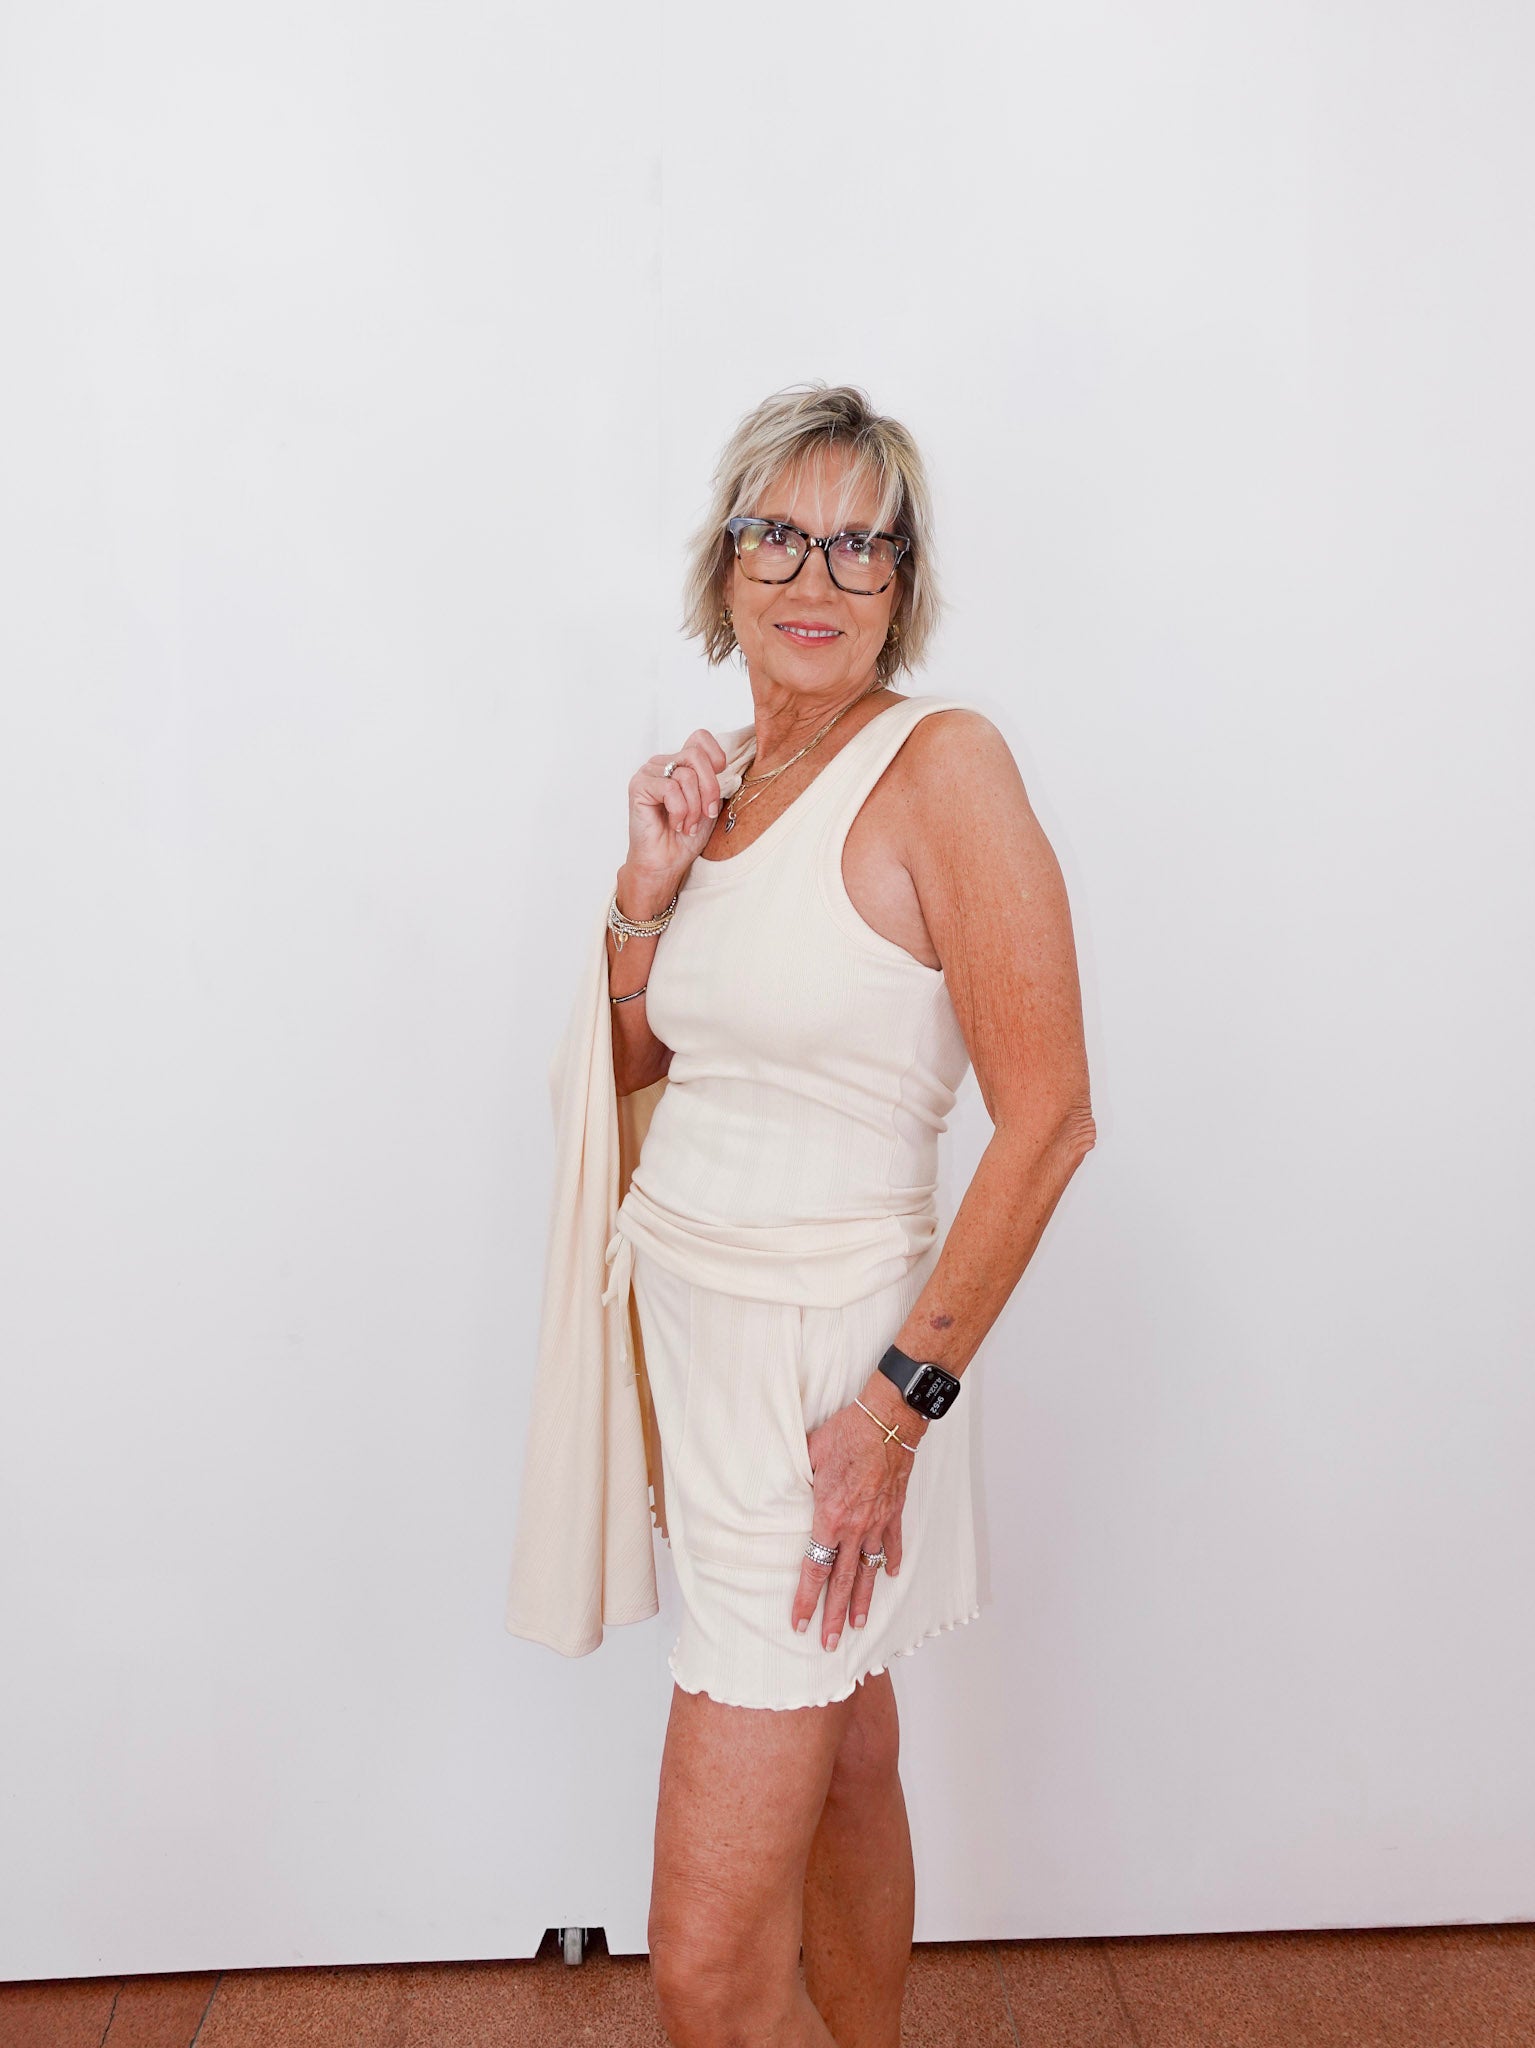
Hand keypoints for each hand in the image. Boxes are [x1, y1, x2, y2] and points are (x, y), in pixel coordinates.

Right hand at [623, 729, 728, 894]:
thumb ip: (717, 781)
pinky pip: (670, 788)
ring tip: (688, 825)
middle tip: (707, 814)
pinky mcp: (639, 786)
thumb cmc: (686, 837)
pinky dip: (680, 811)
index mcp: (680, 763)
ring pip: (686, 774)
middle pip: (696, 755)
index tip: (719, 780)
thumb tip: (729, 768)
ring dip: (694, 807)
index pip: (700, 738)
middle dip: (709, 788)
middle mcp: (663, 763)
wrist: (666, 863)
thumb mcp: (711, 804)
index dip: (715, 756)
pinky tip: (675, 824)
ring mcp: (649, 772)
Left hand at [791, 1384, 920, 1650]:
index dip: (806, 1599)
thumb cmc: (846, 1434)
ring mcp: (878, 1522)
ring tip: (859, 1625)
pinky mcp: (895, 1511)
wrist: (888, 1421)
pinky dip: (892, 1561)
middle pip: (843, 1581)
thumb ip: (796, 1478)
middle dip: (834, 1615)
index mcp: (829, 1517)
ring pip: (870, 1571)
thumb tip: (779, 1485)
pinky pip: (893, 1543)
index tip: (799, 1622)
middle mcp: (855, 1528)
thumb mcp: (809, 1454)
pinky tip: (890, 1576)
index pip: (815, 1569)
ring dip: (864, 1600)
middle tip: (828, 1643)